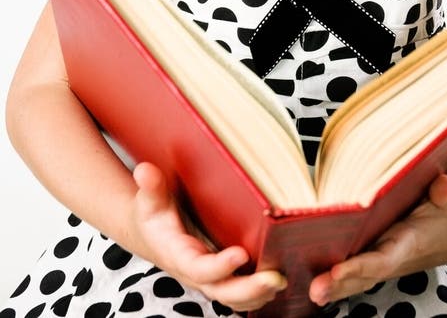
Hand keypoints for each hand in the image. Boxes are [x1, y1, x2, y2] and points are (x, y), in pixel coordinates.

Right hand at [132, 162, 286, 311]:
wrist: (152, 232)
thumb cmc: (154, 215)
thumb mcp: (150, 199)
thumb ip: (151, 187)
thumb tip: (145, 170)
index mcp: (179, 255)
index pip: (199, 268)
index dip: (220, 266)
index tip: (241, 254)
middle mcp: (196, 272)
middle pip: (222, 291)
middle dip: (248, 289)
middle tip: (274, 278)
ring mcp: (209, 278)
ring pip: (234, 298)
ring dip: (258, 295)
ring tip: (280, 280)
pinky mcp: (220, 277)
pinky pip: (240, 294)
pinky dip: (258, 294)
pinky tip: (278, 281)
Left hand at [309, 174, 446, 305]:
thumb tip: (442, 186)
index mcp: (408, 243)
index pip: (382, 259)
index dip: (360, 267)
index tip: (337, 272)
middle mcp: (393, 257)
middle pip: (363, 276)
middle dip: (339, 284)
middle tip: (314, 290)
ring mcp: (383, 260)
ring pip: (355, 278)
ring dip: (333, 286)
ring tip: (308, 289)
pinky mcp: (377, 257)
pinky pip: (354, 272)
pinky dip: (335, 279)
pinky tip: (310, 277)